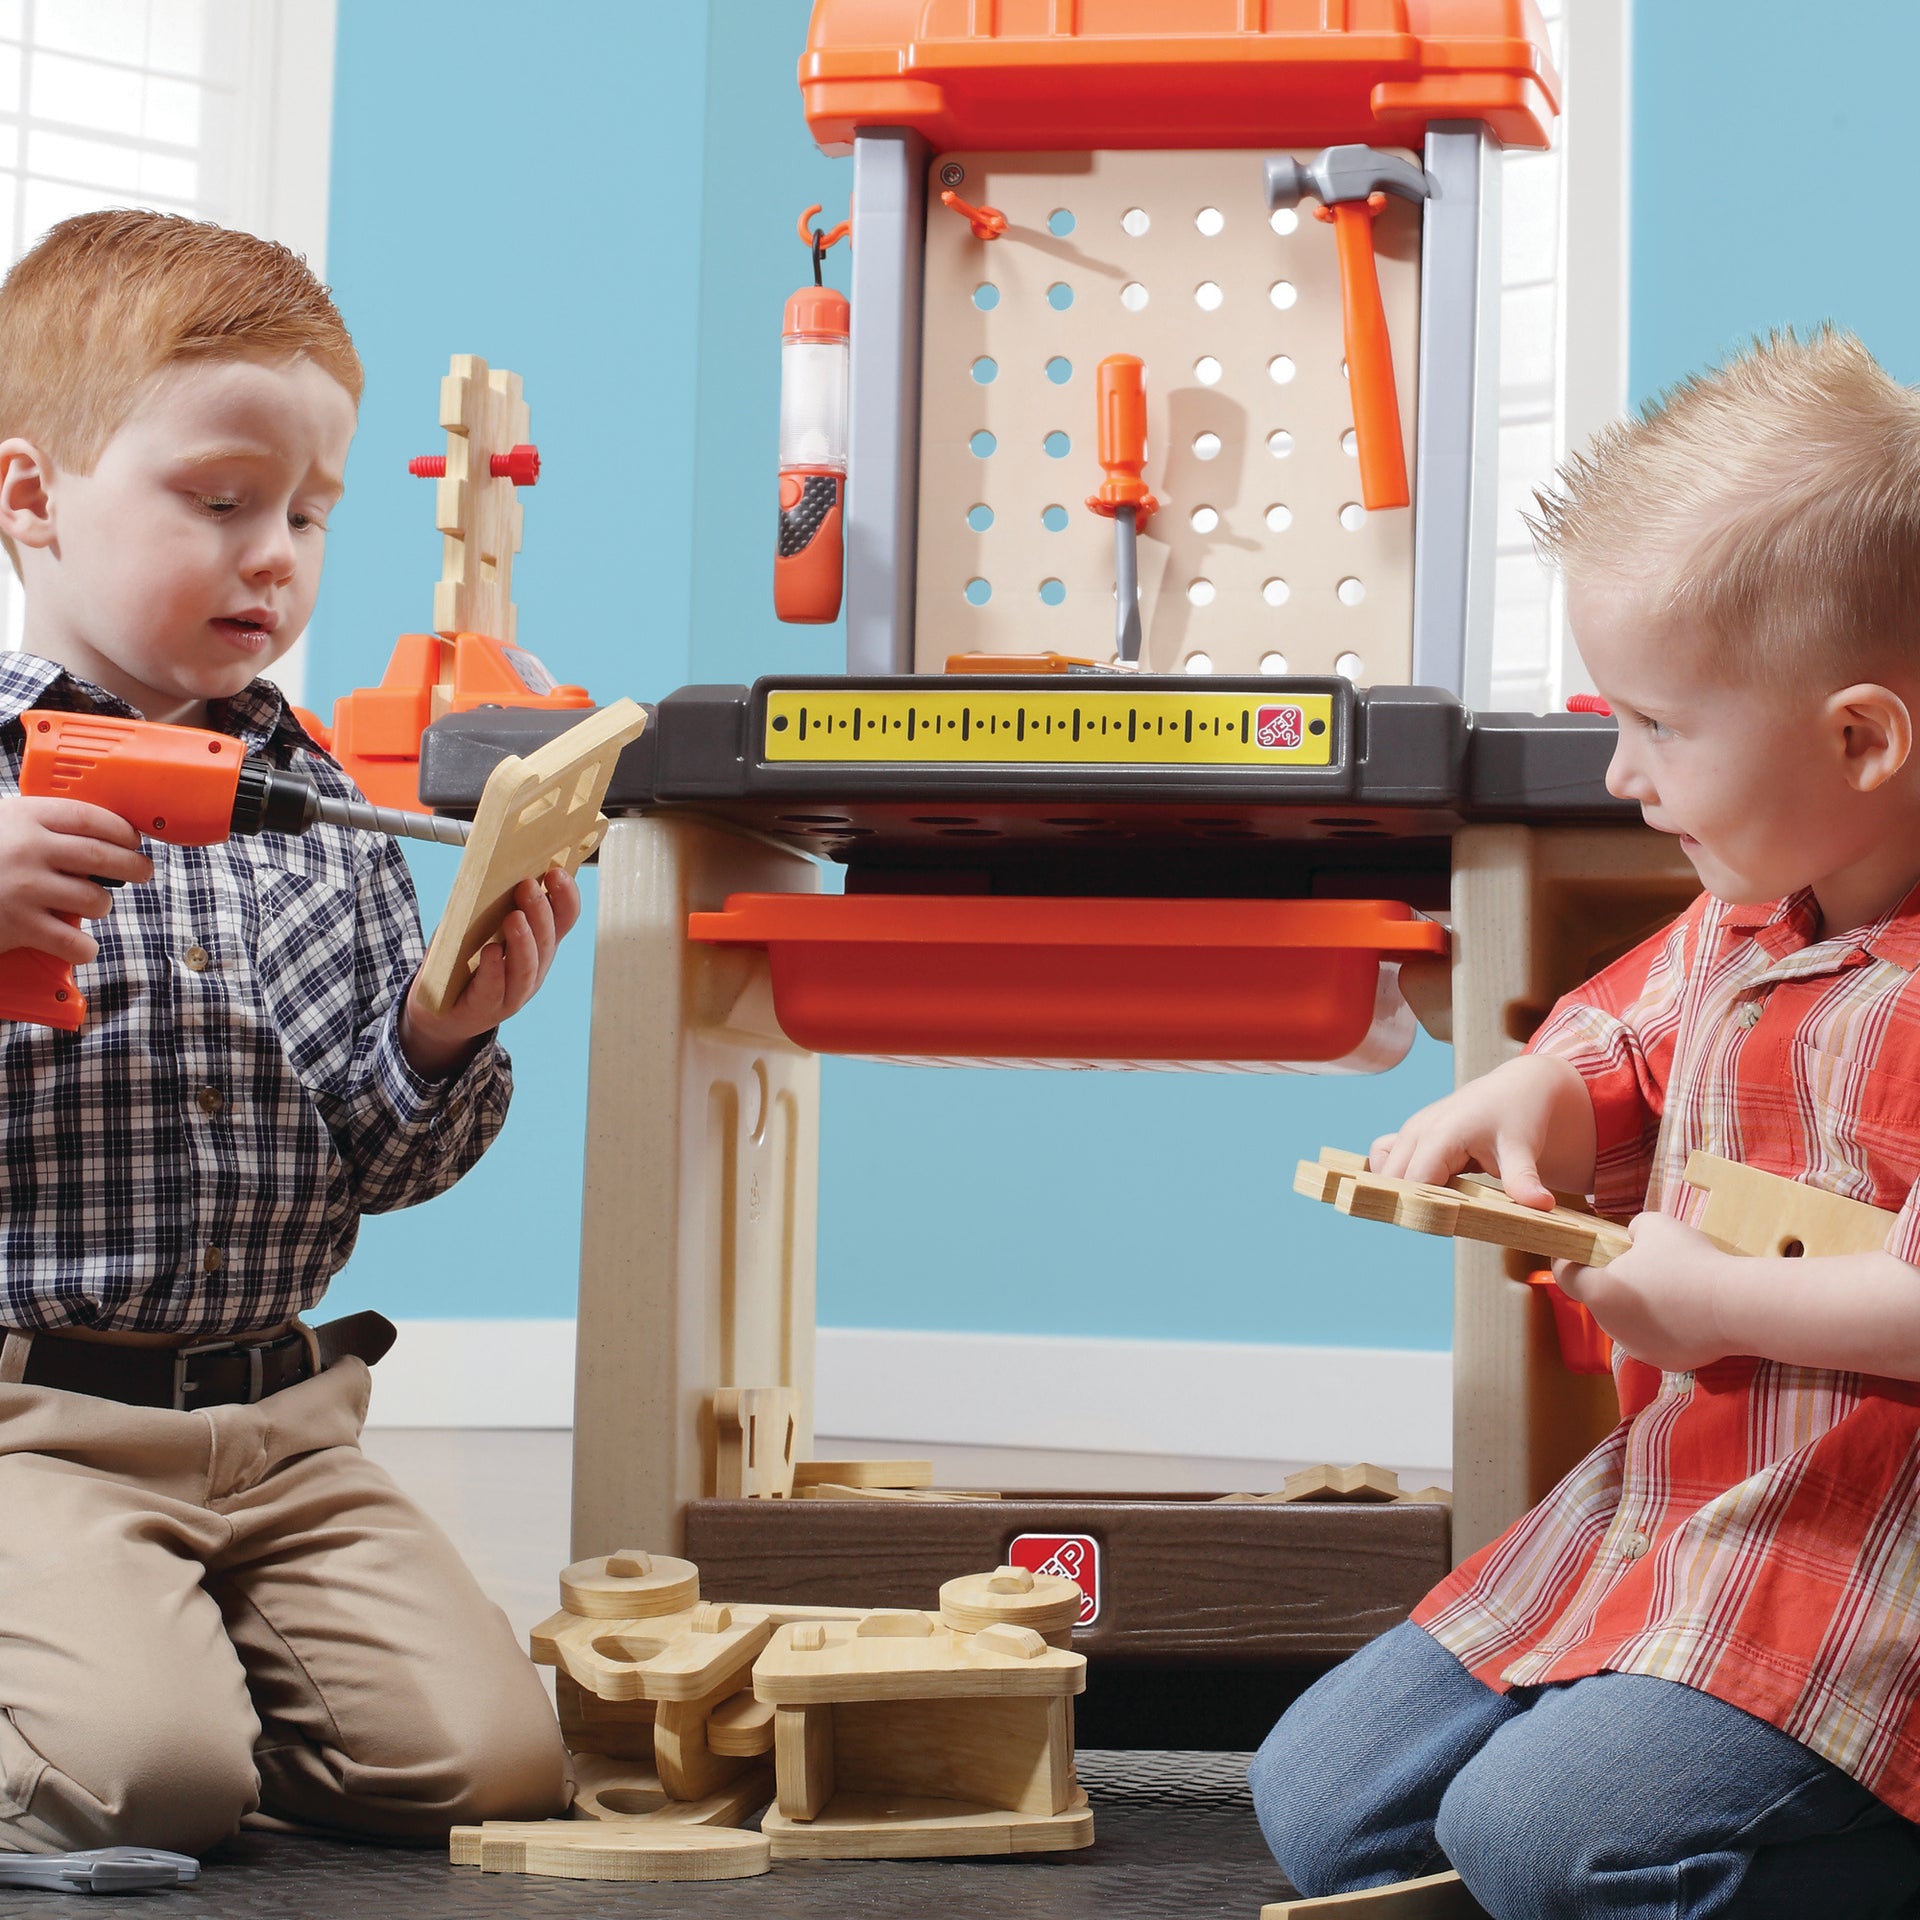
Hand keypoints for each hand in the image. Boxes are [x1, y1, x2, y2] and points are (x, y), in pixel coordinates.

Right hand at [0, 795, 151, 963]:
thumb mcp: (0, 825)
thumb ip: (38, 825)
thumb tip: (98, 833)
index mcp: (24, 818)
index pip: (89, 817)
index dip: (121, 830)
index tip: (133, 840)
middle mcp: (28, 850)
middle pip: (104, 856)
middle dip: (134, 866)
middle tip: (142, 871)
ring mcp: (24, 888)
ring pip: (95, 900)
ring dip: (101, 905)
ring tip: (91, 905)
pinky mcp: (19, 926)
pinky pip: (75, 942)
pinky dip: (84, 947)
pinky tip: (80, 944)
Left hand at [399, 867, 580, 1078]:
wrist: (440, 1010)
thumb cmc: (462, 962)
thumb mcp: (479, 929)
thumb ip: (490, 906)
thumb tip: (491, 872)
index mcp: (538, 946)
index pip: (564, 920)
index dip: (565, 897)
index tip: (556, 872)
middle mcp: (534, 970)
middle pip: (547, 942)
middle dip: (540, 912)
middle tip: (527, 887)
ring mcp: (513, 993)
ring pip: (527, 968)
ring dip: (523, 941)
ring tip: (514, 917)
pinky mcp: (485, 1008)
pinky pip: (493, 989)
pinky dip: (493, 969)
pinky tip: (489, 952)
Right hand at [1370, 1053, 1595, 1211]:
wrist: (1515, 1089)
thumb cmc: (1518, 1116)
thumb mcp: (1523, 1148)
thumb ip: (1523, 1179)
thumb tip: (1542, 1205)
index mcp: (1441, 1134)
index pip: (1414, 1182)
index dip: (1424, 1208)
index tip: (1445, 1227)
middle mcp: (1417, 1130)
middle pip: (1392, 1180)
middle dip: (1410, 1205)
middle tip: (1443, 1223)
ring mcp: (1410, 1131)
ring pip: (1383, 1171)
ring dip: (1401, 1192)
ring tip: (1434, 1208)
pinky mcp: (1410, 1135)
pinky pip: (1381, 1157)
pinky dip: (1393, 1177)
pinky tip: (1423, 1189)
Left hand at [1554, 1211, 1732, 1371]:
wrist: (1736, 1307)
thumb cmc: (1689, 1261)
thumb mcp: (1655, 1225)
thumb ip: (1633, 1229)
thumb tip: (1633, 1239)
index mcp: (1599, 1292)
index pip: (1565, 1276)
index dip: (1568, 1261)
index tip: (1578, 1252)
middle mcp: (1611, 1326)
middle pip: (1601, 1299)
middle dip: (1614, 1282)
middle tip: (1641, 1265)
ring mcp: (1638, 1348)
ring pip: (1629, 1321)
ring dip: (1640, 1306)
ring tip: (1671, 1287)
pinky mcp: (1666, 1362)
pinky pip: (1657, 1338)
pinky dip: (1665, 1326)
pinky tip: (1689, 1312)